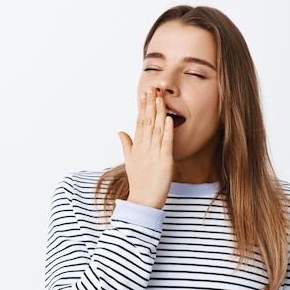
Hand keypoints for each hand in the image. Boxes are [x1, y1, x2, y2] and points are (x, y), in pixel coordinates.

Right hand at [118, 87, 173, 208]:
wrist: (143, 201)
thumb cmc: (139, 183)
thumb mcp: (130, 161)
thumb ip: (126, 145)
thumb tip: (120, 131)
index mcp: (137, 147)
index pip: (139, 122)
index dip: (143, 107)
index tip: (145, 93)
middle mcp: (144, 148)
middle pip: (147, 122)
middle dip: (150, 104)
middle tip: (152, 88)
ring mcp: (154, 154)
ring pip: (156, 129)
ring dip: (158, 113)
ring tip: (160, 98)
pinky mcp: (164, 162)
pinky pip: (166, 144)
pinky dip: (168, 131)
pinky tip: (169, 119)